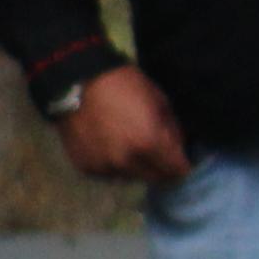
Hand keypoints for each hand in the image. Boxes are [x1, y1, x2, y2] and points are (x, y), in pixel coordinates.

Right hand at [54, 63, 190, 188]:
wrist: (77, 80)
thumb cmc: (124, 85)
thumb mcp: (158, 100)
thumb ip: (172, 129)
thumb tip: (177, 148)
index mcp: (149, 143)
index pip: (176, 170)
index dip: (182, 164)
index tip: (181, 159)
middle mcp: (127, 162)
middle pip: (154, 178)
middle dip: (160, 168)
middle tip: (157, 155)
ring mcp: (104, 167)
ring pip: (131, 177)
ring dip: (135, 167)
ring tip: (129, 149)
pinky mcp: (86, 167)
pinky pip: (108, 173)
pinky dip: (113, 165)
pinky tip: (110, 147)